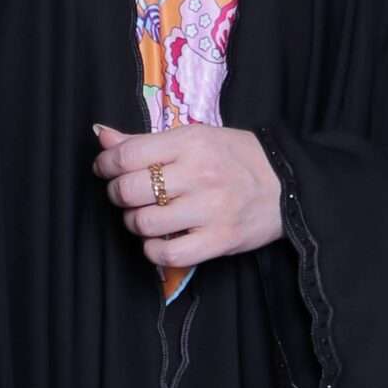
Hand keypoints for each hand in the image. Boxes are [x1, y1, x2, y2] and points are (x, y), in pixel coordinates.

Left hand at [91, 121, 283, 271]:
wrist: (287, 185)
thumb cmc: (236, 158)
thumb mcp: (196, 138)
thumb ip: (145, 141)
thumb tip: (100, 134)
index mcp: (192, 142)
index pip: (128, 155)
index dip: (106, 165)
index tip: (106, 169)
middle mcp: (200, 174)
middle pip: (131, 189)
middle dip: (118, 194)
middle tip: (127, 195)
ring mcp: (211, 209)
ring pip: (145, 222)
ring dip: (135, 223)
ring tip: (145, 217)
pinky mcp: (219, 240)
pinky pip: (168, 253)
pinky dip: (153, 250)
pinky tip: (159, 240)